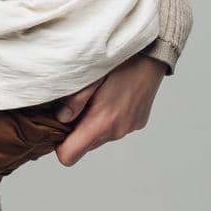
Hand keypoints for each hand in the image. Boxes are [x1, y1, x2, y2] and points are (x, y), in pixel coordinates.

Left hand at [52, 53, 166, 166]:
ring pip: (99, 137)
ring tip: (95, 98)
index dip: (59, 145)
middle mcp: (116, 131)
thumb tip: (60, 118)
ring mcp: (129, 128)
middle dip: (75, 131)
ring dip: (92, 124)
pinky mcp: (137, 123)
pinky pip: (114, 128)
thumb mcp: (90, 76)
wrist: (153, 54)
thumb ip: (74, 101)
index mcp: (102, 122)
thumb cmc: (121, 61)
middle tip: (76, 105)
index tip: (57, 126)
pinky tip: (111, 96)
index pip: (69, 156)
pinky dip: (108, 118)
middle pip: (84, 147)